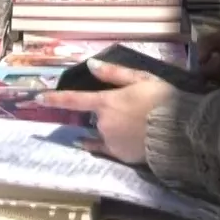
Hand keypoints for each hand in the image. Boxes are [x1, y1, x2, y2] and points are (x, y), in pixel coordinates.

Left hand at [40, 60, 176, 165]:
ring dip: (109, 126)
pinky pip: (103, 148)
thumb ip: (114, 73)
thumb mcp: (141, 79)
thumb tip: (91, 64)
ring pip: (101, 130)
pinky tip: (101, 141)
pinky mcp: (120, 155)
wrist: (181, 132)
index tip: (38, 98)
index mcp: (106, 102)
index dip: (54, 99)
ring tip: (135, 123)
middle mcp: (103, 123)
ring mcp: (110, 141)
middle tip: (131, 108)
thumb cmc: (162, 101)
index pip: (73, 99)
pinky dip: (98, 143)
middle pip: (95, 115)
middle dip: (105, 111)